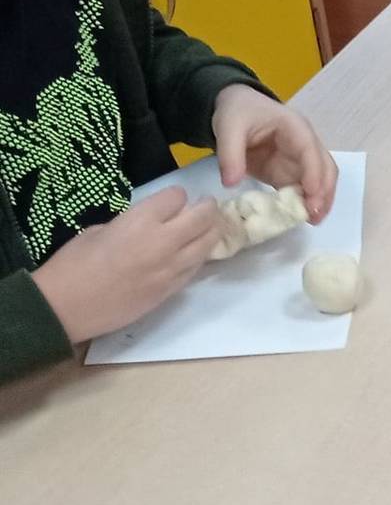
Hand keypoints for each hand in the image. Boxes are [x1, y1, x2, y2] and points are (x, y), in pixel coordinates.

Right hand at [31, 188, 225, 345]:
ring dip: (211, 231)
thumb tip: (149, 223)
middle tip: (205, 205)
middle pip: (204, 217)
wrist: (66, 308)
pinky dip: (199, 255)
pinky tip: (193, 252)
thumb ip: (130, 222)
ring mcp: (172, 268)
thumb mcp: (98, 230)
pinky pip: (197, 267)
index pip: (177, 196)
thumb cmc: (72, 265)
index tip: (173, 200)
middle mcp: (164, 242)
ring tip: (206, 227)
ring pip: (209, 242)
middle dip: (207, 207)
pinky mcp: (173, 289)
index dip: (176, 196)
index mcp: (140, 222)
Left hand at [211, 84, 336, 222]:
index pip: (311, 151)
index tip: (311, 196)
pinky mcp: (290, 171)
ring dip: (320, 200)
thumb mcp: (228, 128)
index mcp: (295, 127)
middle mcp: (305, 144)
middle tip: (315, 215)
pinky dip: (305, 203)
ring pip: (321, 180)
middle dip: (324, 192)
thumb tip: (231, 184)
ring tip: (313, 220)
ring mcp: (300, 159)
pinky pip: (304, 188)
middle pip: (325, 168)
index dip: (314, 173)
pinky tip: (300, 217)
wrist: (235, 107)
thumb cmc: (237, 112)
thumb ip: (230, 155)